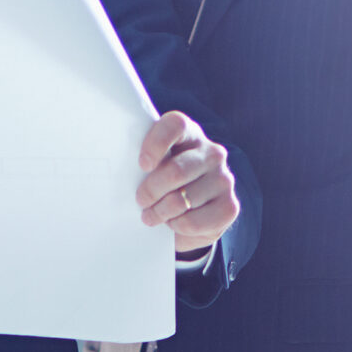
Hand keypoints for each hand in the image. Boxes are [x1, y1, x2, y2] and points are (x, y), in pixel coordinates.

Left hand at [136, 111, 237, 252]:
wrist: (191, 214)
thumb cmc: (163, 183)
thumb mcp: (154, 167)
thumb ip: (145, 162)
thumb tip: (120, 171)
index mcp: (190, 133)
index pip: (175, 125)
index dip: (156, 144)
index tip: (142, 165)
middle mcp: (212, 152)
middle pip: (176, 170)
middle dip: (151, 190)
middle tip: (141, 201)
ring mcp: (224, 179)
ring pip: (182, 199)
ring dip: (160, 212)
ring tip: (152, 215)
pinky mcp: (230, 206)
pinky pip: (194, 222)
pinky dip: (177, 226)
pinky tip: (173, 222)